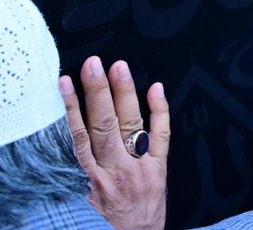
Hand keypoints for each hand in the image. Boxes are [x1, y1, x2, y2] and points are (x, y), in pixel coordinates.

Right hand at [60, 57, 168, 229]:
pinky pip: (161, 136)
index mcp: (90, 179)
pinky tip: (156, 88)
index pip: (77, 136)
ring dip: (124, 94)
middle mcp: (114, 170)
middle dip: (97, 92)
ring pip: (130, 124)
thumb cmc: (104, 225)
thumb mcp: (79, 202)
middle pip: (103, 124)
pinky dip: (159, 111)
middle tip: (93, 65)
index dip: (70, 108)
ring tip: (118, 68)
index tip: (64, 84)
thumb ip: (73, 175)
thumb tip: (64, 144)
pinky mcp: (159, 169)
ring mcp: (139, 167)